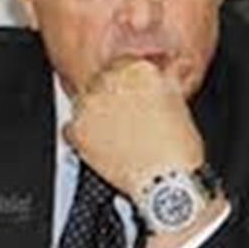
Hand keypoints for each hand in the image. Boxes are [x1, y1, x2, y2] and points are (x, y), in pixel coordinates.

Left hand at [62, 56, 204, 201]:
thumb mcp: (178, 101)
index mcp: (136, 69)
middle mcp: (109, 81)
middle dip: (110, 99)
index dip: (128, 85)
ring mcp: (90, 105)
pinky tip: (104, 148)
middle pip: (100, 83)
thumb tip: (173, 64)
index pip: (121, 66)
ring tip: (119, 137)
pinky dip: (82, 138)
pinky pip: (70, 128)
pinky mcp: (76, 129)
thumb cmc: (177, 147)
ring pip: (83, 104)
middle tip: (126, 122)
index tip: (133, 99)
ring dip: (96, 117)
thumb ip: (170, 75)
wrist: (166, 183)